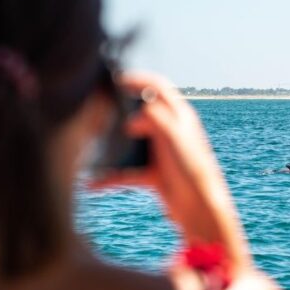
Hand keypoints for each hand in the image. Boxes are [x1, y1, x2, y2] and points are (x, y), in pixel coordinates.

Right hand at [92, 72, 248, 267]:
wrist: (201, 210)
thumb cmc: (193, 171)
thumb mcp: (174, 136)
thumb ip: (153, 118)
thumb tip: (131, 118)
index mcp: (179, 116)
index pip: (158, 87)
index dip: (137, 79)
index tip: (114, 80)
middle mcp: (170, 131)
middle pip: (140, 113)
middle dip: (118, 111)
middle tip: (96, 112)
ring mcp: (162, 153)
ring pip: (130, 143)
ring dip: (111, 146)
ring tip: (88, 146)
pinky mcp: (155, 174)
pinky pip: (126, 171)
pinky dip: (109, 176)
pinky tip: (91, 182)